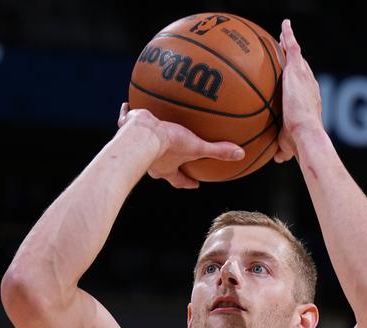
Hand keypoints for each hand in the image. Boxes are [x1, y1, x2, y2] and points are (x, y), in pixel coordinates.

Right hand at [117, 103, 243, 188]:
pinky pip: (126, 119)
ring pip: (141, 145)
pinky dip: (127, 112)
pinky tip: (128, 104)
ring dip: (146, 139)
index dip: (186, 183)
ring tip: (149, 129)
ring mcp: (136, 145)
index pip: (178, 180)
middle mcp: (150, 161)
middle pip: (158, 166)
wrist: (143, 134)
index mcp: (166, 169)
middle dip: (163, 163)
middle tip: (170, 158)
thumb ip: (217, 151)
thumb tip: (240, 154)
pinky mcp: (127, 127)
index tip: (194, 184)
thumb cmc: (169, 145)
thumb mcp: (197, 148)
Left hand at [274, 20, 323, 163]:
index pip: (304, 88)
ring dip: (290, 44)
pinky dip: (288, 35)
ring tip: (283, 34)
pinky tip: (284, 25)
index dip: (300, 81)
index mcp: (309, 101)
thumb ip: (283, 150)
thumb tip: (278, 159)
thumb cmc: (300, 142)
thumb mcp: (288, 145)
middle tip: (289, 51)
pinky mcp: (297, 70)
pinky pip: (293, 47)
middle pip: (302, 68)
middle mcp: (310, 85)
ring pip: (296, 55)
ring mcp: (304, 76)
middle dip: (296, 59)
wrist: (305, 133)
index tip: (294, 76)